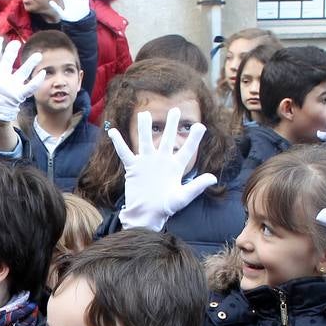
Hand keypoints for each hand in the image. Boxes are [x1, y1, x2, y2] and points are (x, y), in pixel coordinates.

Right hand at [108, 108, 217, 230]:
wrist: (146, 215)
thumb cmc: (165, 208)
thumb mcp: (182, 198)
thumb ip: (196, 187)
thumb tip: (212, 178)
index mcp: (175, 167)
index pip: (187, 150)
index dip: (193, 138)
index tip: (200, 126)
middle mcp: (161, 161)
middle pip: (168, 139)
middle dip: (171, 125)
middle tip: (175, 110)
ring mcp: (146, 163)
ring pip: (145, 141)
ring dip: (145, 128)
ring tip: (144, 114)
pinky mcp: (133, 168)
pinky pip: (124, 152)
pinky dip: (118, 142)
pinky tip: (113, 132)